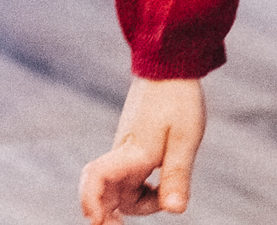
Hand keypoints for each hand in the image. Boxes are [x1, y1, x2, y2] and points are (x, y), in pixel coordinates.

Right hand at [79, 77, 206, 221]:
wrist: (169, 67)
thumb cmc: (178, 99)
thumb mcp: (186, 139)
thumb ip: (177, 175)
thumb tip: (175, 210)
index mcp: (131, 152)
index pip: (96, 177)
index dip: (90, 200)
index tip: (96, 221)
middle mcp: (121, 154)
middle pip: (107, 194)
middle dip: (112, 216)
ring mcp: (125, 151)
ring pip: (119, 189)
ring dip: (135, 204)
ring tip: (165, 199)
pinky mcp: (132, 148)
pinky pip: (128, 179)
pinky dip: (140, 192)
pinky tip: (160, 188)